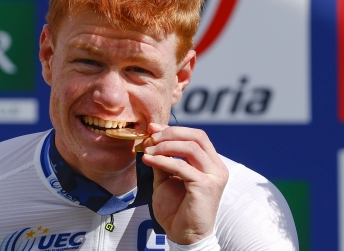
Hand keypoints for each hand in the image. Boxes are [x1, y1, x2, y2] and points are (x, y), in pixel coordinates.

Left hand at [141, 123, 228, 244]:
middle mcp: (216, 168)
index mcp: (210, 164)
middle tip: (151, 137)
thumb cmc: (176, 209)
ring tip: (148, 150)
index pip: (196, 136)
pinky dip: (163, 161)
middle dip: (171, 133)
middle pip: (197, 137)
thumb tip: (151, 139)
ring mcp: (213, 177)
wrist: (183, 235)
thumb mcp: (166, 178)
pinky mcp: (205, 187)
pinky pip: (181, 167)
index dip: (174, 130)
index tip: (153, 129)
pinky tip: (149, 160)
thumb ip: (163, 159)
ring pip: (191, 148)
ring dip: (166, 146)